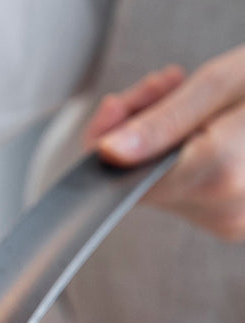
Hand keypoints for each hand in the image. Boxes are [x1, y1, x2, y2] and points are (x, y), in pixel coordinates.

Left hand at [89, 44, 244, 240]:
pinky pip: (187, 197)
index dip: (108, 140)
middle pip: (140, 183)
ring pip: (161, 190)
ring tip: (199, 107)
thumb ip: (160, 122)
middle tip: (163, 86)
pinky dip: (184, 164)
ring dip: (161, 148)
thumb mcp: (222, 83)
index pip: (124, 176)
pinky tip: (209, 133)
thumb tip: (106, 153)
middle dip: (137, 136)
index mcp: (218, 173)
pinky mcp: (234, 225)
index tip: (117, 104)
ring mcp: (230, 223)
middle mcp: (223, 210)